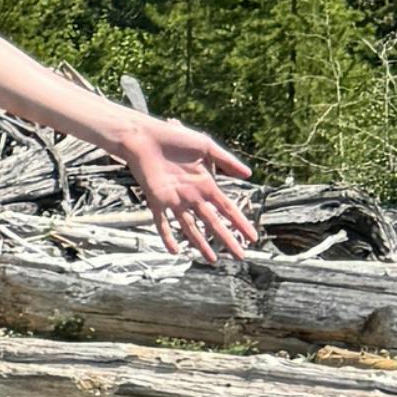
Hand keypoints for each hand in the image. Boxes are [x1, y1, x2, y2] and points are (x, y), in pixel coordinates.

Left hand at [116, 113, 259, 261]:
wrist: (144, 137)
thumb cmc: (173, 138)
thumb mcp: (205, 146)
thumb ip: (226, 161)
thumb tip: (250, 174)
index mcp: (205, 185)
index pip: (227, 209)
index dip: (240, 223)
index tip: (252, 237)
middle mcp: (192, 196)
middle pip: (213, 222)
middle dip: (226, 239)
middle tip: (240, 256)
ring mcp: (174, 200)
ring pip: (190, 227)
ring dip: (201, 243)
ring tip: (212, 260)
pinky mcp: (156, 200)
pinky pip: (161, 222)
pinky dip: (167, 236)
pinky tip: (175, 251)